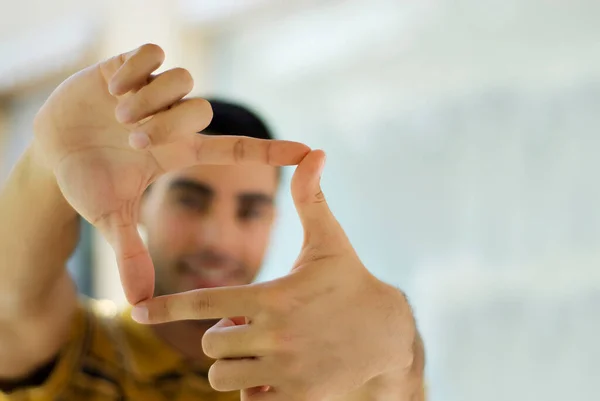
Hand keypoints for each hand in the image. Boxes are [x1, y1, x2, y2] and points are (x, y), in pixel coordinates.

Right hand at [31, 44, 309, 303]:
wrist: (53, 149)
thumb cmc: (88, 182)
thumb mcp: (110, 216)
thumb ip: (130, 253)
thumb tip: (140, 302)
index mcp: (179, 152)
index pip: (235, 149)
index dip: (271, 151)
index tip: (309, 152)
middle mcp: (174, 121)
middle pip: (200, 110)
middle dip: (164, 125)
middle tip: (131, 139)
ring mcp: (154, 92)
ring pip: (181, 81)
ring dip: (146, 101)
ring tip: (115, 114)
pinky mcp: (130, 65)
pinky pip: (149, 53)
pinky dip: (131, 70)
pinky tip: (110, 87)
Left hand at [132, 150, 416, 400]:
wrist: (388, 336)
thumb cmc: (352, 283)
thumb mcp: (330, 242)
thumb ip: (311, 199)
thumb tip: (313, 152)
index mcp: (273, 296)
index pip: (205, 303)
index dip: (168, 306)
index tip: (139, 310)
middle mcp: (274, 335)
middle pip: (209, 344)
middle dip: (219, 334)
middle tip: (246, 325)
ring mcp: (285, 370)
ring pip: (222, 376)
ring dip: (231, 363)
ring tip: (257, 348)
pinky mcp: (298, 396)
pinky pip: (249, 400)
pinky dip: (251, 388)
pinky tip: (272, 371)